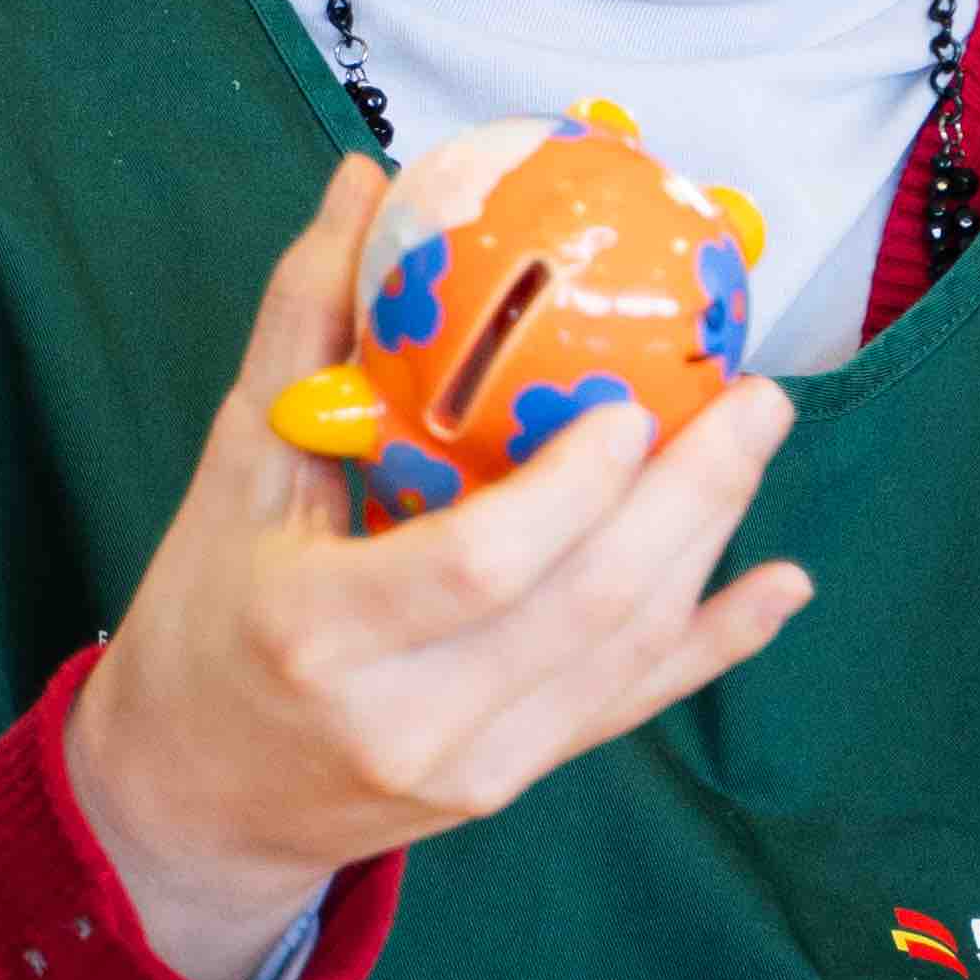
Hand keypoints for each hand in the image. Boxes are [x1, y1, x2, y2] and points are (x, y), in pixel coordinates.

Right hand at [64, 160, 809, 979]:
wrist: (197, 800)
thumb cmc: (204, 615)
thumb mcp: (231, 470)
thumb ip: (302, 326)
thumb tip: (364, 180)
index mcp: (321, 629)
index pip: (480, 565)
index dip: (573, 491)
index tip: (633, 405)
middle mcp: (409, 715)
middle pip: (586, 609)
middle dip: (692, 498)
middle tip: (752, 396)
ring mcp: (475, 766)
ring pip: (626, 653)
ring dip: (710, 543)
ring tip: (756, 437)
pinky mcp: (515, 782)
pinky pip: (633, 705)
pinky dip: (716, 642)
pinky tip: (782, 584)